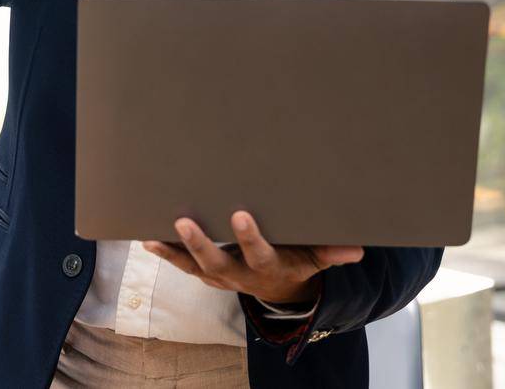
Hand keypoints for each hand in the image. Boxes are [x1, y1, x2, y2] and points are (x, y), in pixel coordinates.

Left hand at [141, 211, 362, 306]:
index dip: (249, 237)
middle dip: (200, 243)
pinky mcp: (205, 272)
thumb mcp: (314, 259)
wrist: (277, 288)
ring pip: (193, 265)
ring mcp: (219, 275)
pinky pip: (182, 265)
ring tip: (154, 235)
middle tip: (184, 222)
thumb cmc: (295, 262)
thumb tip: (357, 249)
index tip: (240, 215)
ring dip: (174, 251)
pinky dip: (166, 253)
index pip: (259, 252)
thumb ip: (331, 252)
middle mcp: (239, 274)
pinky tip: (147, 238)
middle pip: (217, 261)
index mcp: (267, 266)